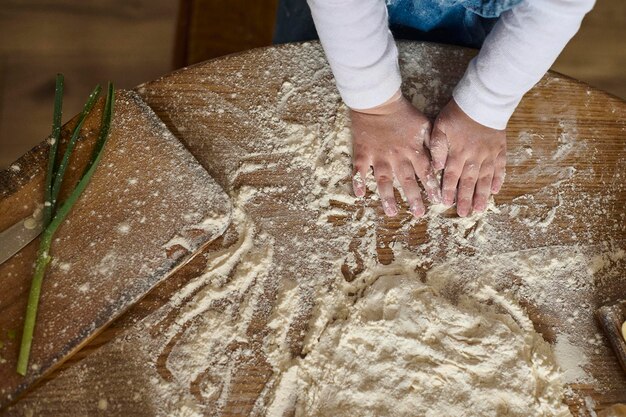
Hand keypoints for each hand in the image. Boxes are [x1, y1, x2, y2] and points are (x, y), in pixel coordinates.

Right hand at [351, 93, 440, 217]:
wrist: (378, 101)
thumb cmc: (403, 112)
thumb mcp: (425, 124)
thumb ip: (433, 144)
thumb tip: (440, 163)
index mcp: (413, 150)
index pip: (425, 172)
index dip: (431, 187)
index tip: (437, 201)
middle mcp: (396, 157)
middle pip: (406, 181)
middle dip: (413, 198)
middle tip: (418, 214)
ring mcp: (378, 157)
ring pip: (383, 181)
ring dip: (387, 198)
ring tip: (392, 212)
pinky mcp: (363, 153)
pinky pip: (360, 171)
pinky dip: (358, 182)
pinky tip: (359, 195)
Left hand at [429, 99, 505, 216]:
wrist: (484, 100)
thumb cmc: (457, 114)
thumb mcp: (440, 126)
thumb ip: (437, 147)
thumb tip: (436, 167)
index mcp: (458, 153)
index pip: (451, 176)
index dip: (449, 191)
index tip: (446, 204)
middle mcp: (474, 158)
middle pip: (469, 182)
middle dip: (466, 199)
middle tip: (464, 214)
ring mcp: (489, 155)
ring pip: (485, 179)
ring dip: (482, 195)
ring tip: (480, 209)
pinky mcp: (500, 150)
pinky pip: (500, 168)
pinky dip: (499, 179)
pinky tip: (496, 190)